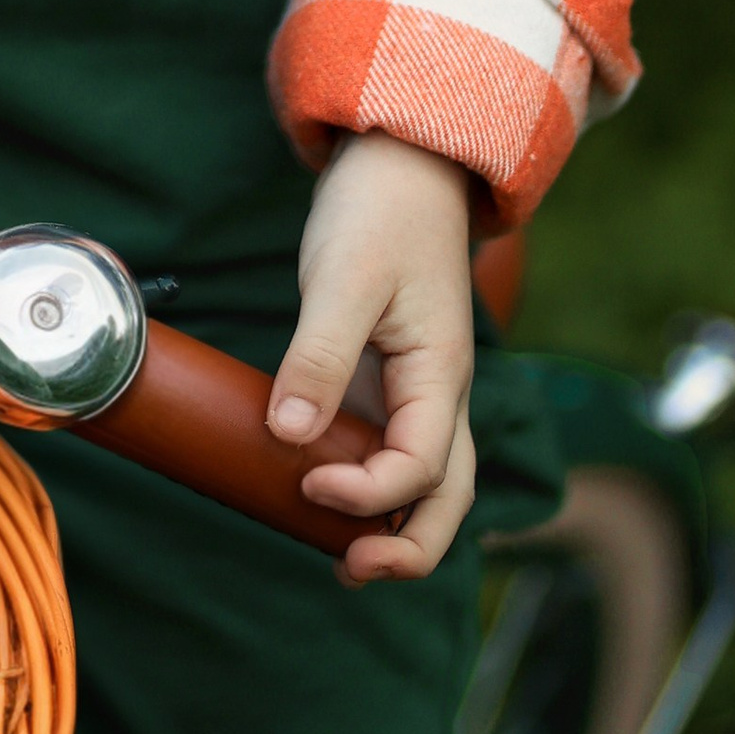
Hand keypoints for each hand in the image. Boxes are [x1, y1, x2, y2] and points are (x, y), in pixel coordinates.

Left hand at [267, 131, 476, 587]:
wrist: (402, 162)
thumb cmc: (379, 213)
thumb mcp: (343, 279)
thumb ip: (319, 356)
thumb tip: (288, 436)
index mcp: (441, 375)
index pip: (418, 467)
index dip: (364, 493)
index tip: (305, 482)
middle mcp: (440, 394)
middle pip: (446, 499)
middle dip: (406, 547)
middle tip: (348, 571)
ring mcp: (419, 390)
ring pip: (430, 484)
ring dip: (396, 528)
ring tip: (344, 562)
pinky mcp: (393, 379)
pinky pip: (397, 452)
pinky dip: (377, 490)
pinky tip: (331, 501)